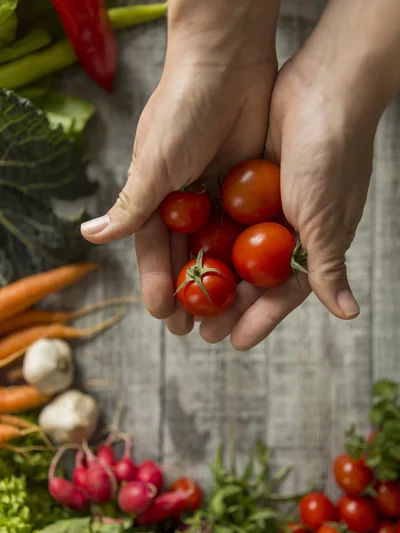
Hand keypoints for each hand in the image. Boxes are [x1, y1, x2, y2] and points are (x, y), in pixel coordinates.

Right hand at [81, 0, 278, 334]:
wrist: (228, 65)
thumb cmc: (182, 111)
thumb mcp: (155, 162)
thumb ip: (132, 204)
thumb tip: (90, 236)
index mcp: (156, 198)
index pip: (153, 252)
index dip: (157, 283)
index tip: (164, 314)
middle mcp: (186, 203)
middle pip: (186, 258)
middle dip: (190, 293)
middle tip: (196, 330)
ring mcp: (218, 198)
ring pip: (218, 251)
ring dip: (221, 284)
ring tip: (227, 317)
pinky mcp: (246, 191)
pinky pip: (246, 231)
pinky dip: (248, 257)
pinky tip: (255, 284)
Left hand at [200, 49, 379, 349]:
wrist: (322, 87)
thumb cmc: (332, 156)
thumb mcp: (326, 219)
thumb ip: (327, 266)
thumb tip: (348, 315)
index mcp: (310, 245)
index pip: (281, 294)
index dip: (258, 319)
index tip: (233, 343)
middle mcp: (285, 231)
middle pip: (250, 279)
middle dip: (225, 304)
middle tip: (197, 329)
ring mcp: (262, 208)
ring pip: (230, 252)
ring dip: (208, 275)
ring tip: (180, 301)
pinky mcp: (244, 184)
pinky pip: (218, 217)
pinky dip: (202, 236)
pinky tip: (180, 253)